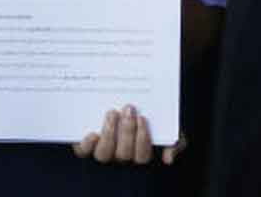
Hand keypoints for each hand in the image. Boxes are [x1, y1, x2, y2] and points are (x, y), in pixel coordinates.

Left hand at [72, 105, 186, 165]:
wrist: (132, 101)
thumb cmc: (155, 117)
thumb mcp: (171, 127)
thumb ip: (176, 142)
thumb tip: (168, 158)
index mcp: (140, 153)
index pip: (142, 156)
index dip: (142, 139)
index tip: (143, 118)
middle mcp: (121, 156)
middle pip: (123, 154)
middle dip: (126, 131)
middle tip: (128, 108)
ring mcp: (103, 151)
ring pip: (104, 154)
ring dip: (109, 134)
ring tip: (112, 113)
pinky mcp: (87, 145)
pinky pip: (83, 152)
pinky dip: (86, 145)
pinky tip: (92, 133)